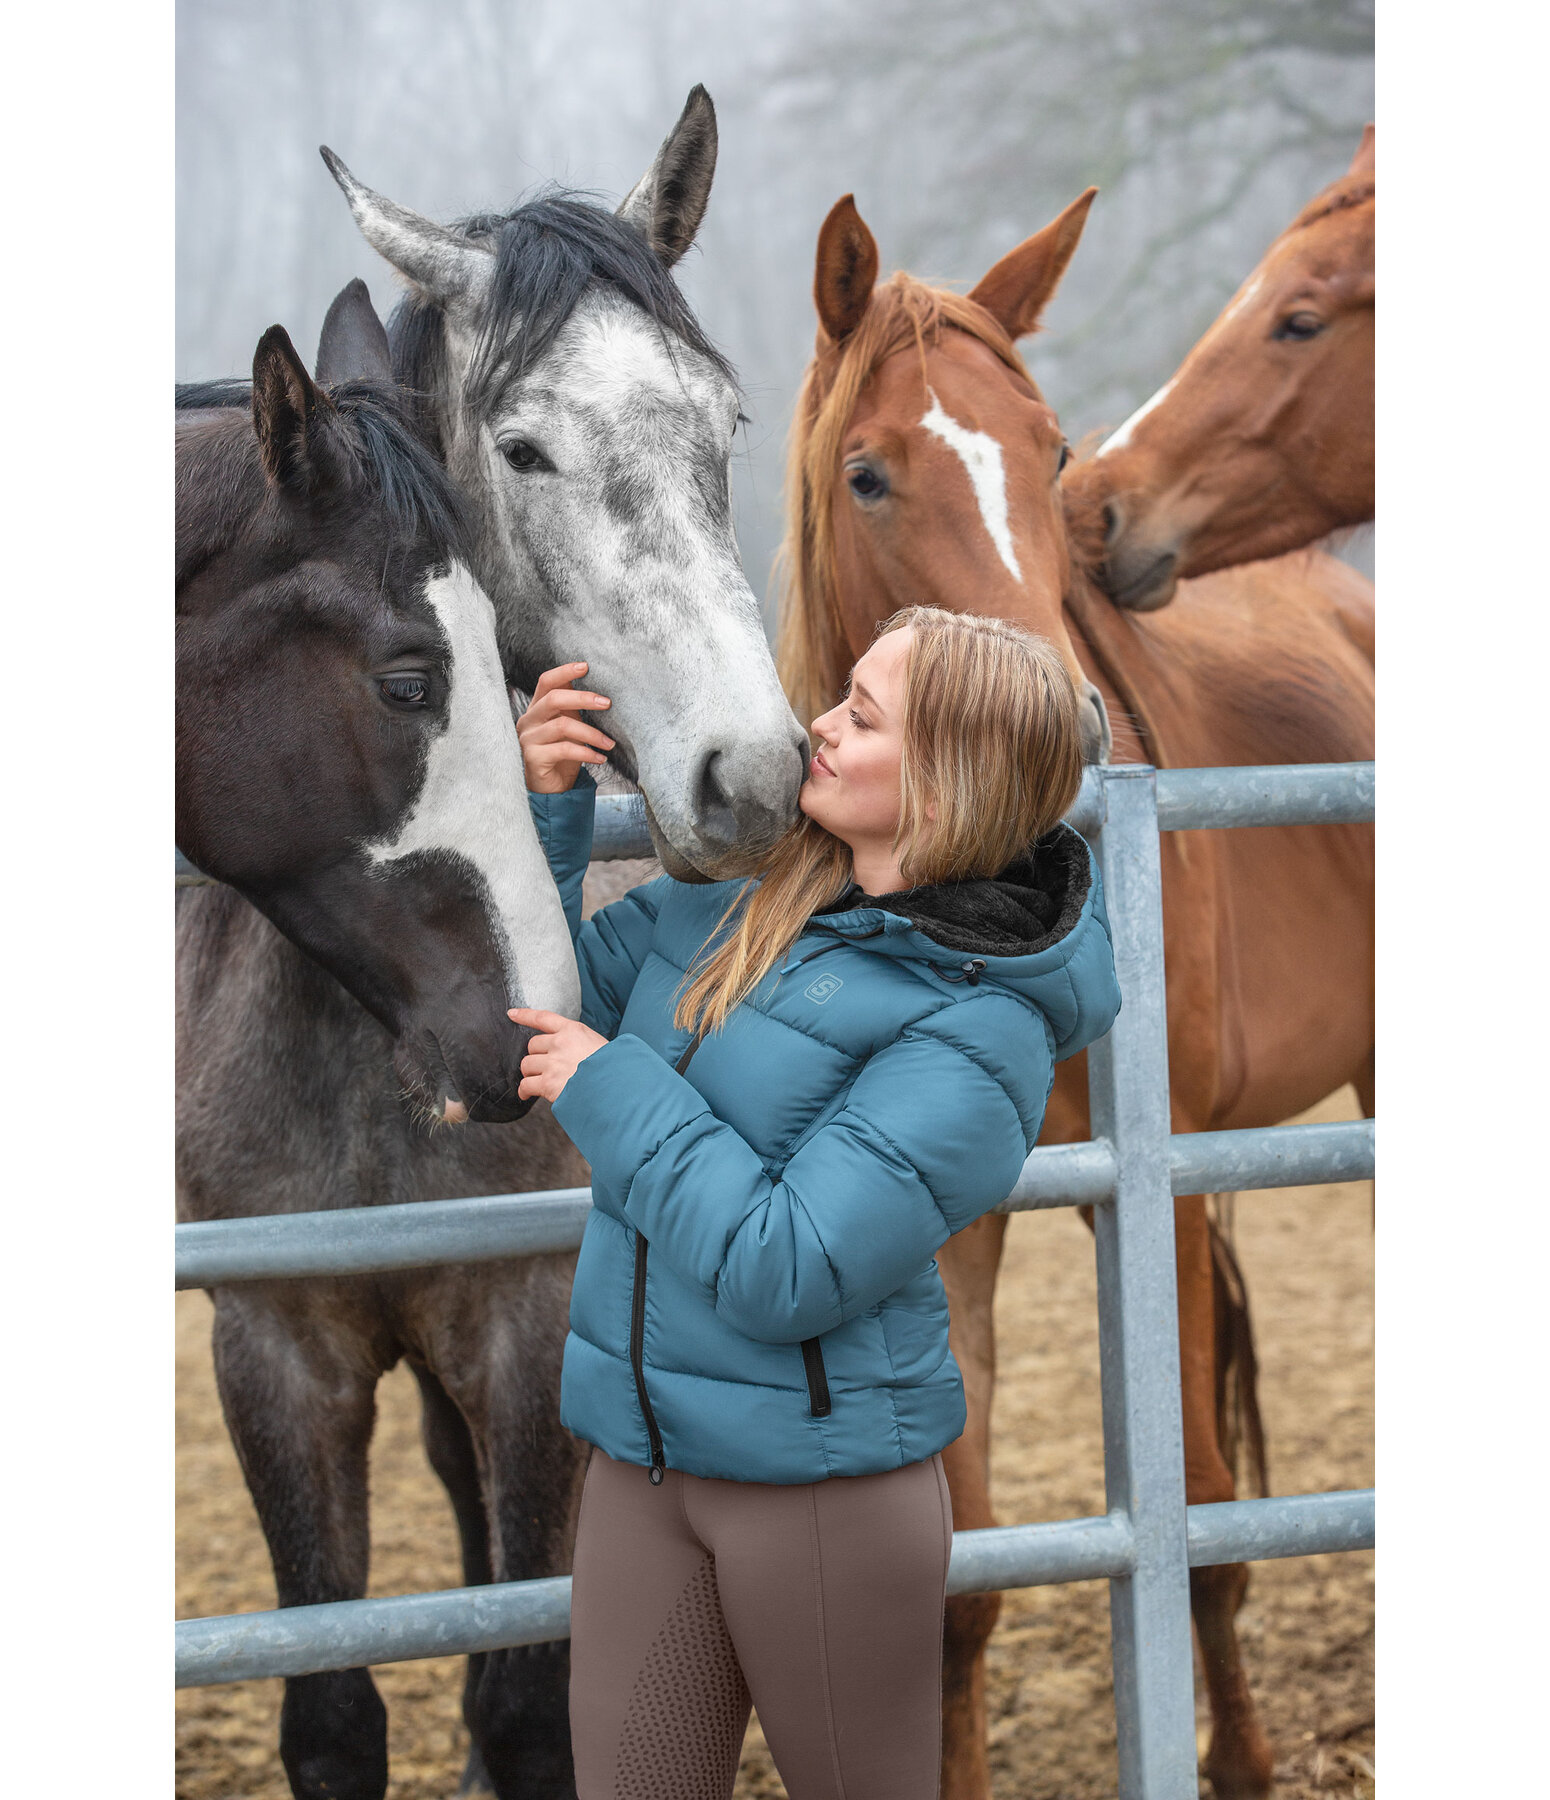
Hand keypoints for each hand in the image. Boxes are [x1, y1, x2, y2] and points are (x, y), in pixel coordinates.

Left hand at [510, 1008, 608, 1102]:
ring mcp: (553, 1063)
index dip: (525, 1015)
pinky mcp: (548, 1084)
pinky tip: (526, 1094)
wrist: (616, 1087)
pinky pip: (526, 1085)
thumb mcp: (599, 1044)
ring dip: (530, 1073)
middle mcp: (560, 1044)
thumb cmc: (612, 1068)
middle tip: (544, 1066)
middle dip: (536, 1056)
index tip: (512, 1014)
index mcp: (573, 1030)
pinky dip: (524, 1090)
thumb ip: (579, 1042)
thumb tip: (569, 1051)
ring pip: (526, 1065)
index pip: (543, 1018)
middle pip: (532, 1045)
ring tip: (539, 1080)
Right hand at [517, 663, 614, 793]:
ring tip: (610, 743)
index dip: (564, 672)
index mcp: (537, 709)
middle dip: (583, 698)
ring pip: (562, 725)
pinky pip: (564, 749)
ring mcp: (528, 739)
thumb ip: (574, 710)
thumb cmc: (562, 756)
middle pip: (554, 699)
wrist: (551, 790)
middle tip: (608, 703)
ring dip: (591, 733)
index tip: (586, 666)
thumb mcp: (570, 728)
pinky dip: (586, 752)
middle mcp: (529, 721)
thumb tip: (598, 690)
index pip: (546, 682)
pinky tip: (600, 757)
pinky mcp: (533, 758)